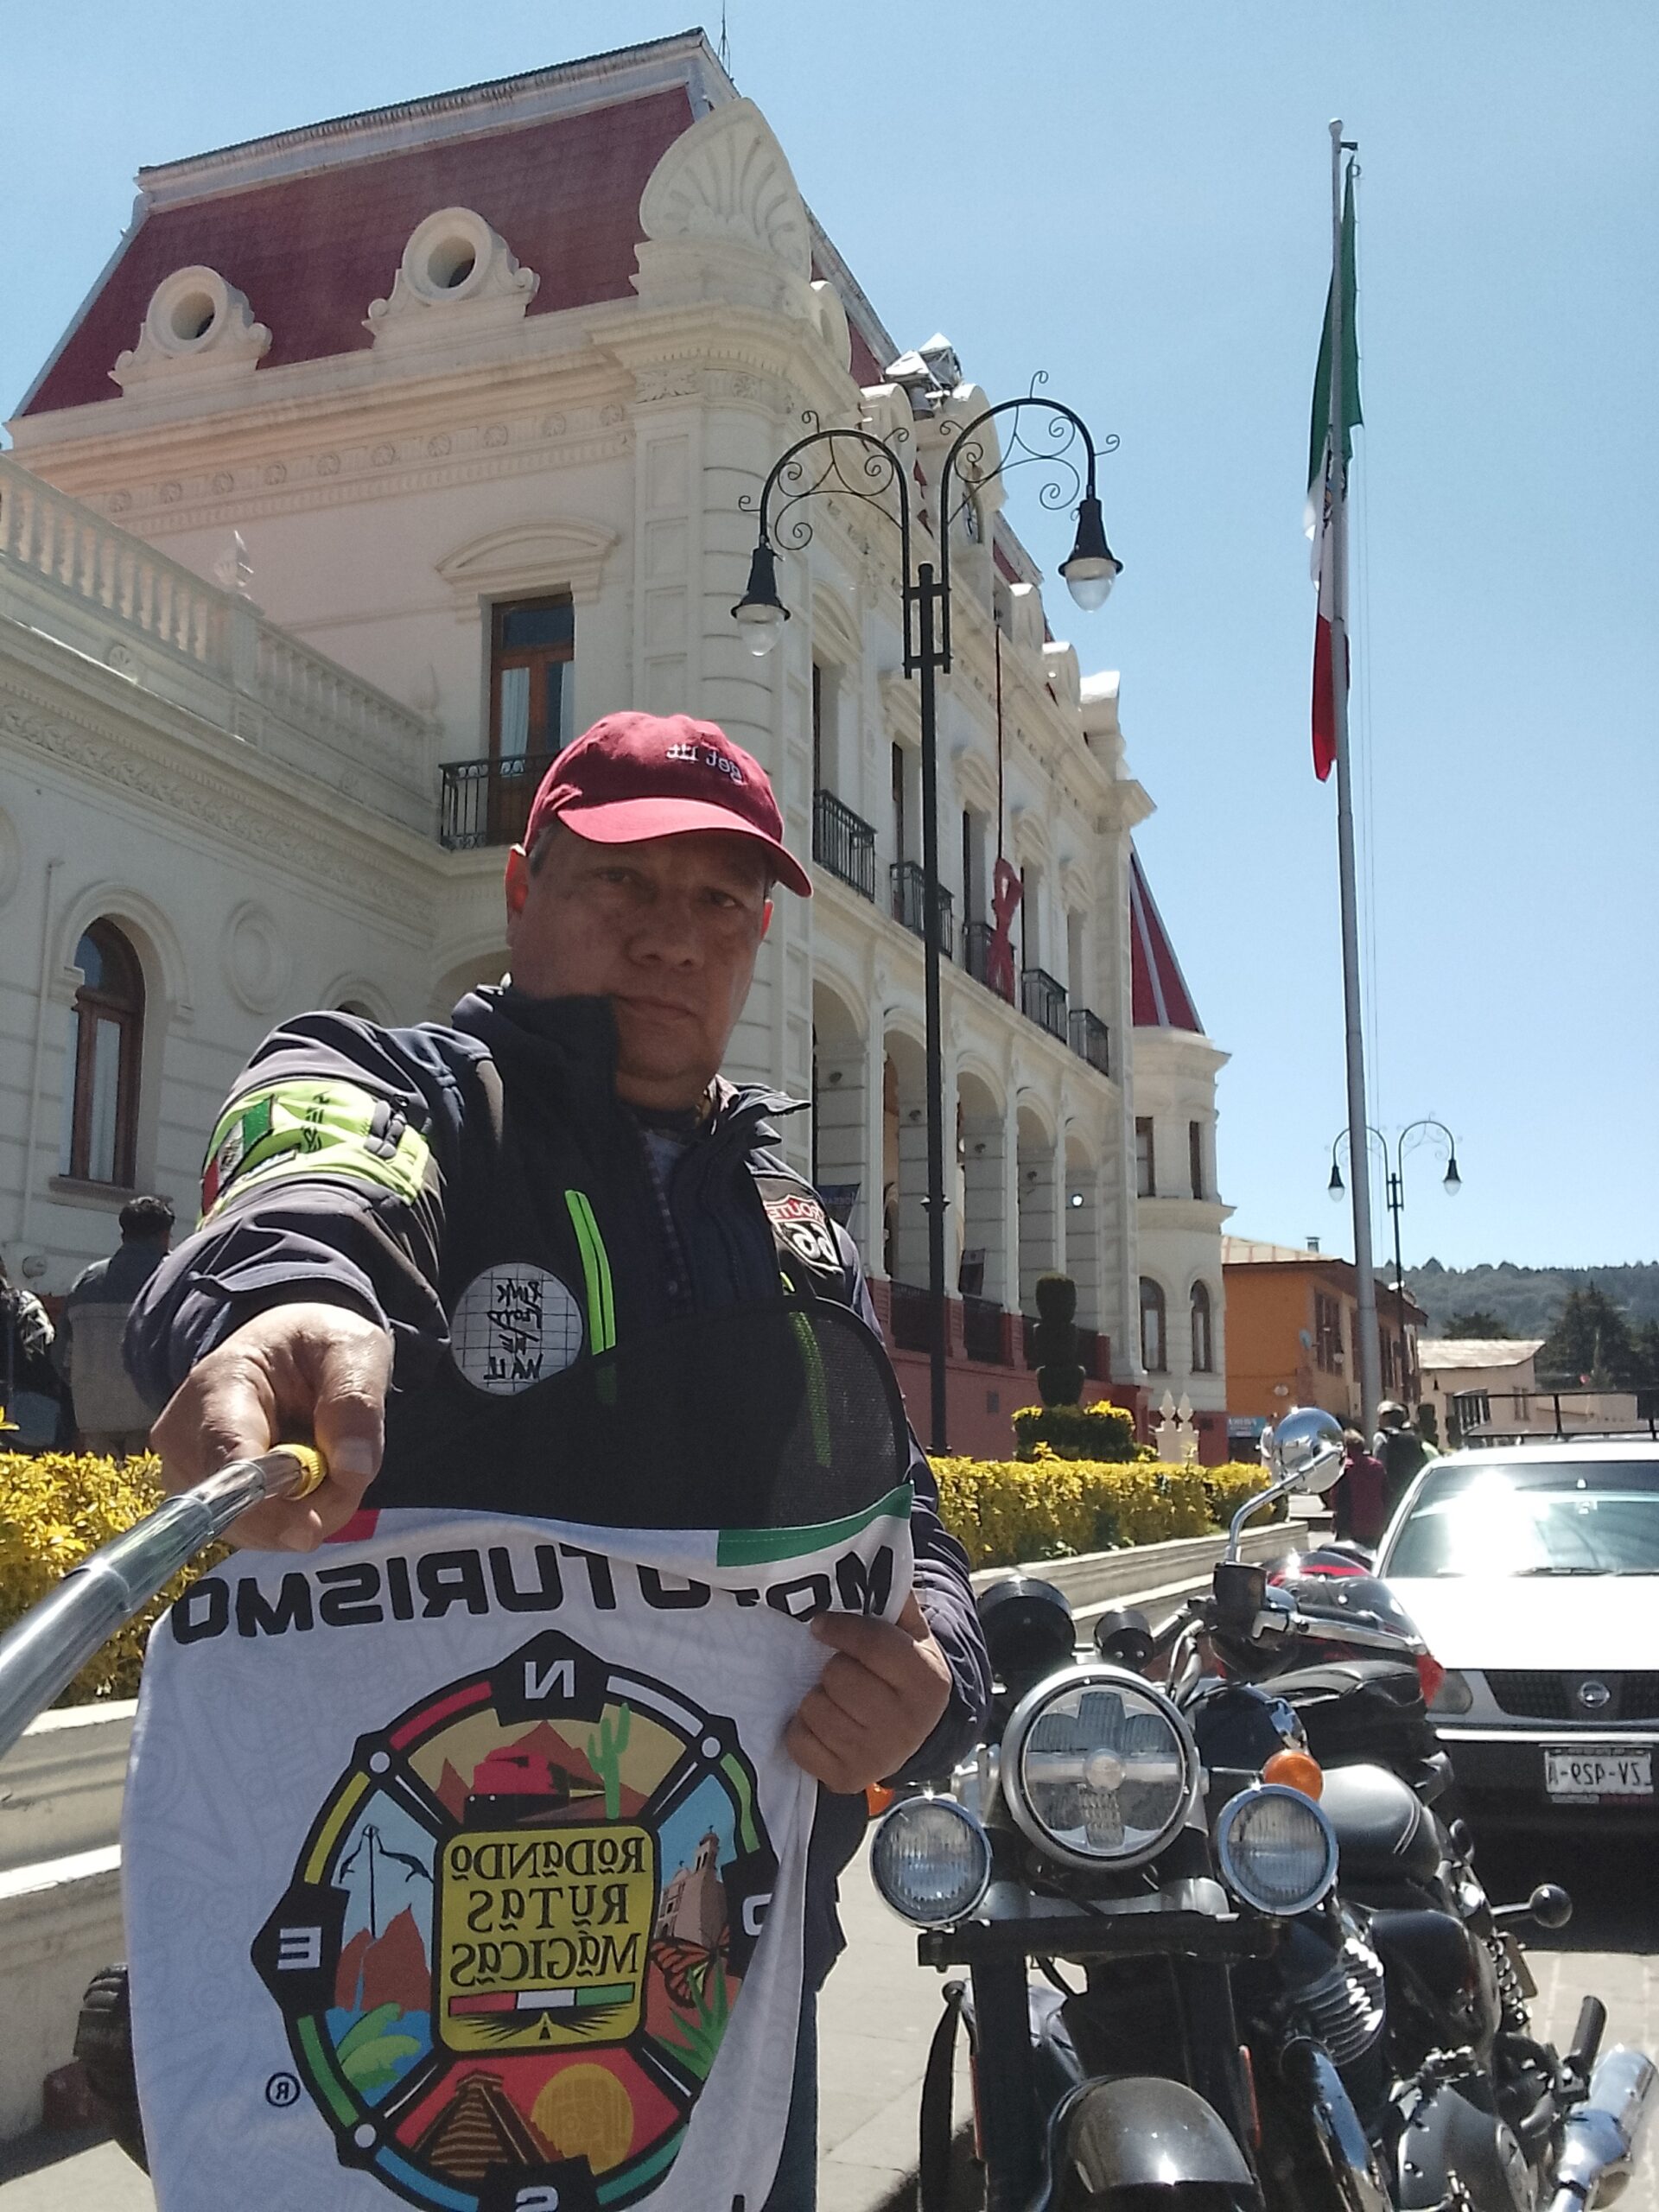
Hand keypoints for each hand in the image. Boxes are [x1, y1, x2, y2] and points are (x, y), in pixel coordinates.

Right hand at [149, 1303, 391, 1551]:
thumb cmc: (318, 1346)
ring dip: (305, 1513)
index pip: (227, 1454)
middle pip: (238, 1506)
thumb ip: (356, 1403)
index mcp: (221, 1382)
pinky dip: (291, 1517)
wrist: (287, 1352)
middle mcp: (184, 1432)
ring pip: (248, 1527)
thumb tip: (352, 1471)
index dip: (264, 1502)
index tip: (308, 1531)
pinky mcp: (198, 1496)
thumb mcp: (353, 1352)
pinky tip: (305, 1481)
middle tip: (353, 1473)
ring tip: (329, 1463)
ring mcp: (184, 1469)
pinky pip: (251, 1530)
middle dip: (307, 1509)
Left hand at [785, 1593, 952, 1794]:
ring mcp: (876, 1757)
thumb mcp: (912, 1635)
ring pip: (814, 1707)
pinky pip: (798, 1740)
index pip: (871, 1644)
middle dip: (833, 1667)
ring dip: (816, 1697)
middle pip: (837, 1676)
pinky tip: (825, 1726)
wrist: (913, 1735)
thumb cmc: (902, 1675)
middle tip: (845, 1672)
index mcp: (928, 1682)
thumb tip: (872, 1558)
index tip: (820, 1625)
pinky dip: (802, 1729)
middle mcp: (906, 1724)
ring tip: (837, 1699)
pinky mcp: (846, 1778)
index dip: (839, 1628)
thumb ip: (894, 1600)